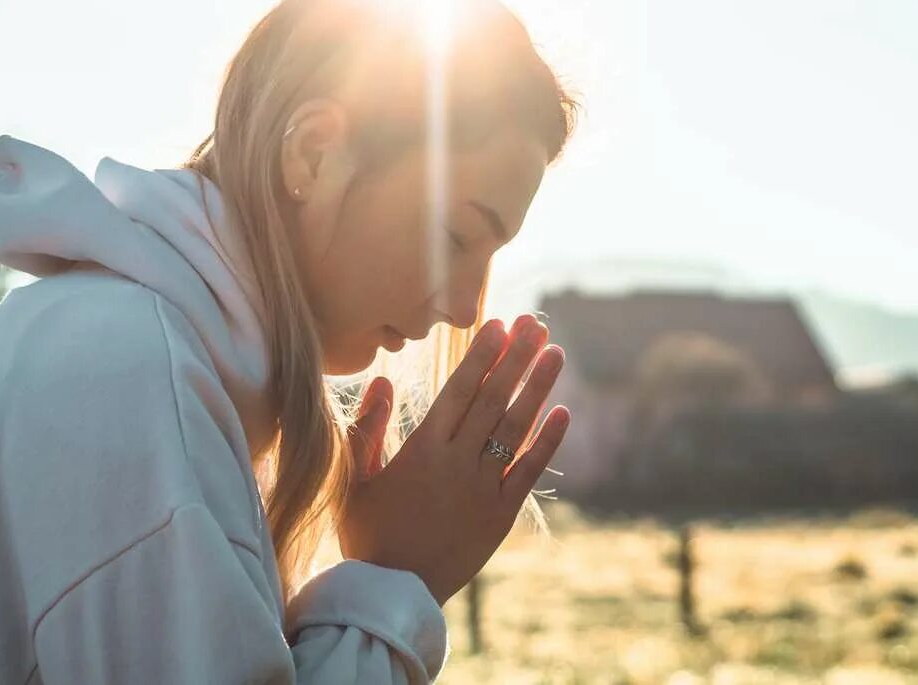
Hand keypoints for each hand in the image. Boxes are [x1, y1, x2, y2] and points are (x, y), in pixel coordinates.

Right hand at [338, 314, 569, 606]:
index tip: (500, 324)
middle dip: (516, 357)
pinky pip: (528, 472)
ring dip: (537, 387)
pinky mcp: (500, 515)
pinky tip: (562, 413)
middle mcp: (456, 462)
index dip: (481, 355)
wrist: (391, 593)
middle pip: (493, 399)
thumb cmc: (367, 534)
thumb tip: (384, 380)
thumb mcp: (355, 479)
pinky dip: (547, 442)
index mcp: (422, 449)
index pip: (459, 390)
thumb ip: (368, 428)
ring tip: (556, 353)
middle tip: (536, 323)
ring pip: (515, 428)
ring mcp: (482, 488)